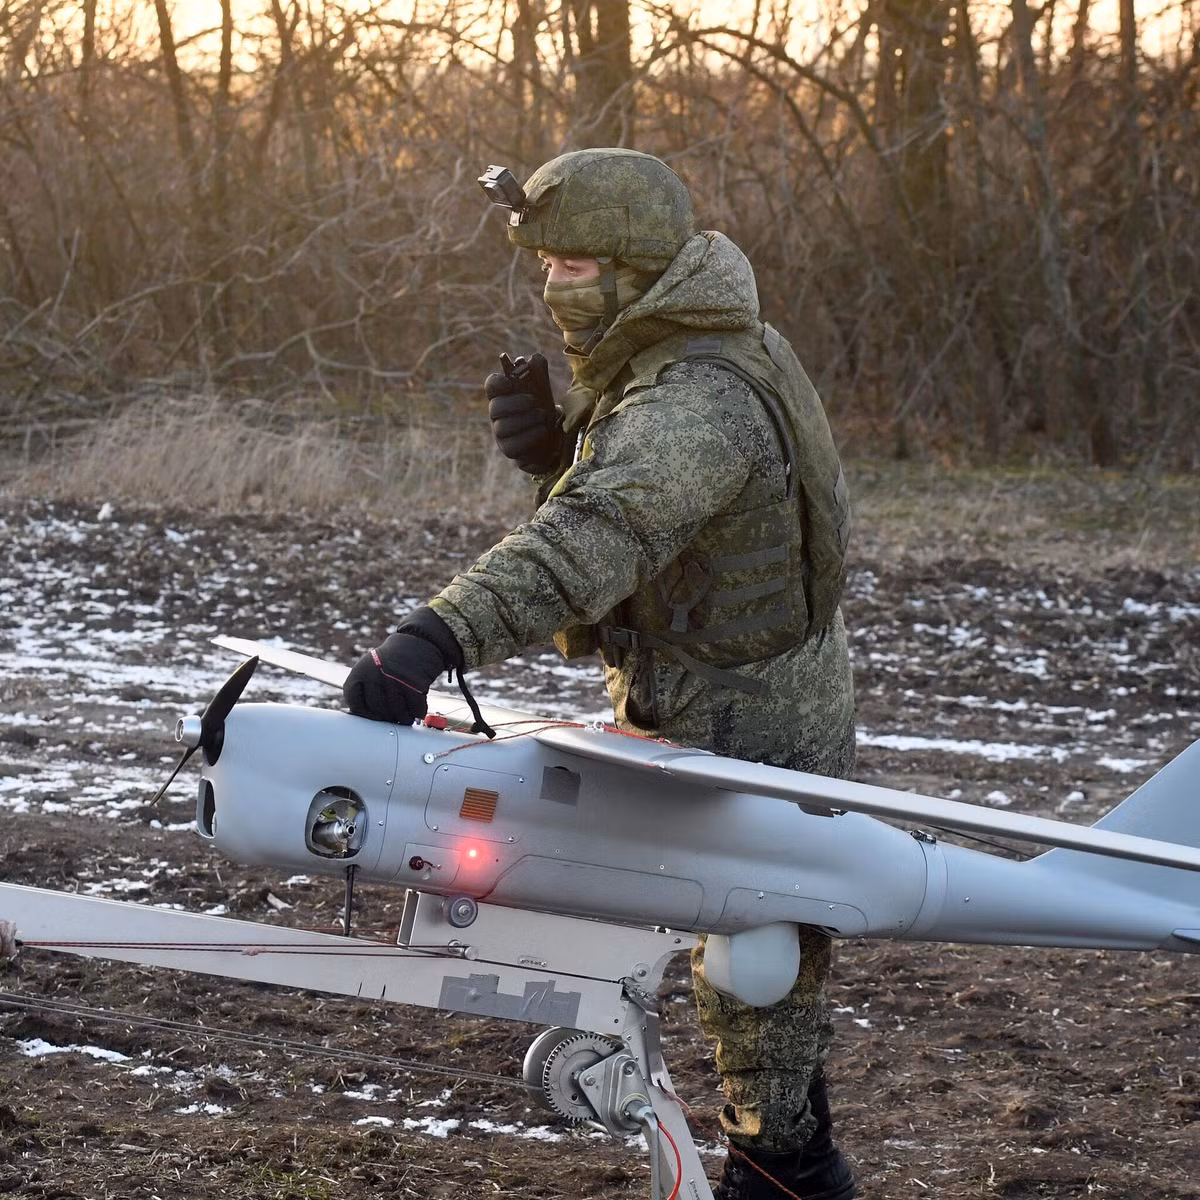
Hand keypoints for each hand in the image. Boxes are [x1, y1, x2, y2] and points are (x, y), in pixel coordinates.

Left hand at [343, 608, 462, 724]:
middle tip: (394, 716)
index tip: (374, 715)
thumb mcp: (372, 668)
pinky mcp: (415, 684)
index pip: (355, 704)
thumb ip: (365, 690)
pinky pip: (415, 709)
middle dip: (386, 717)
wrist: (418, 642)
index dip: (365, 714)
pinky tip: (418, 707)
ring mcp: (395, 680)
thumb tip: (364, 719)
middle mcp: (375, 675)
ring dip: (403, 717)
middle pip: (377, 711)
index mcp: (360, 672)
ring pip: (397, 714)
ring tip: (407, 714)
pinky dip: (418, 712)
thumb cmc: (394, 661)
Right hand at [485, 353, 564, 473]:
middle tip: (533, 401)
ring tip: (542, 416)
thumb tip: (535, 358)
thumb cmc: (541, 409)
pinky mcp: (509, 450)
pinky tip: (542, 430)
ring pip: (503, 427)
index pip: (491, 386)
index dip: (497, 383)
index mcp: (503, 395)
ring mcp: (501, 434)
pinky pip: (513, 445)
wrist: (551, 437)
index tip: (509, 383)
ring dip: (525, 420)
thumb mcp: (542, 390)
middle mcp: (497, 415)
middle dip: (515, 403)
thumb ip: (539, 373)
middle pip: (495, 408)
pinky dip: (529, 436)